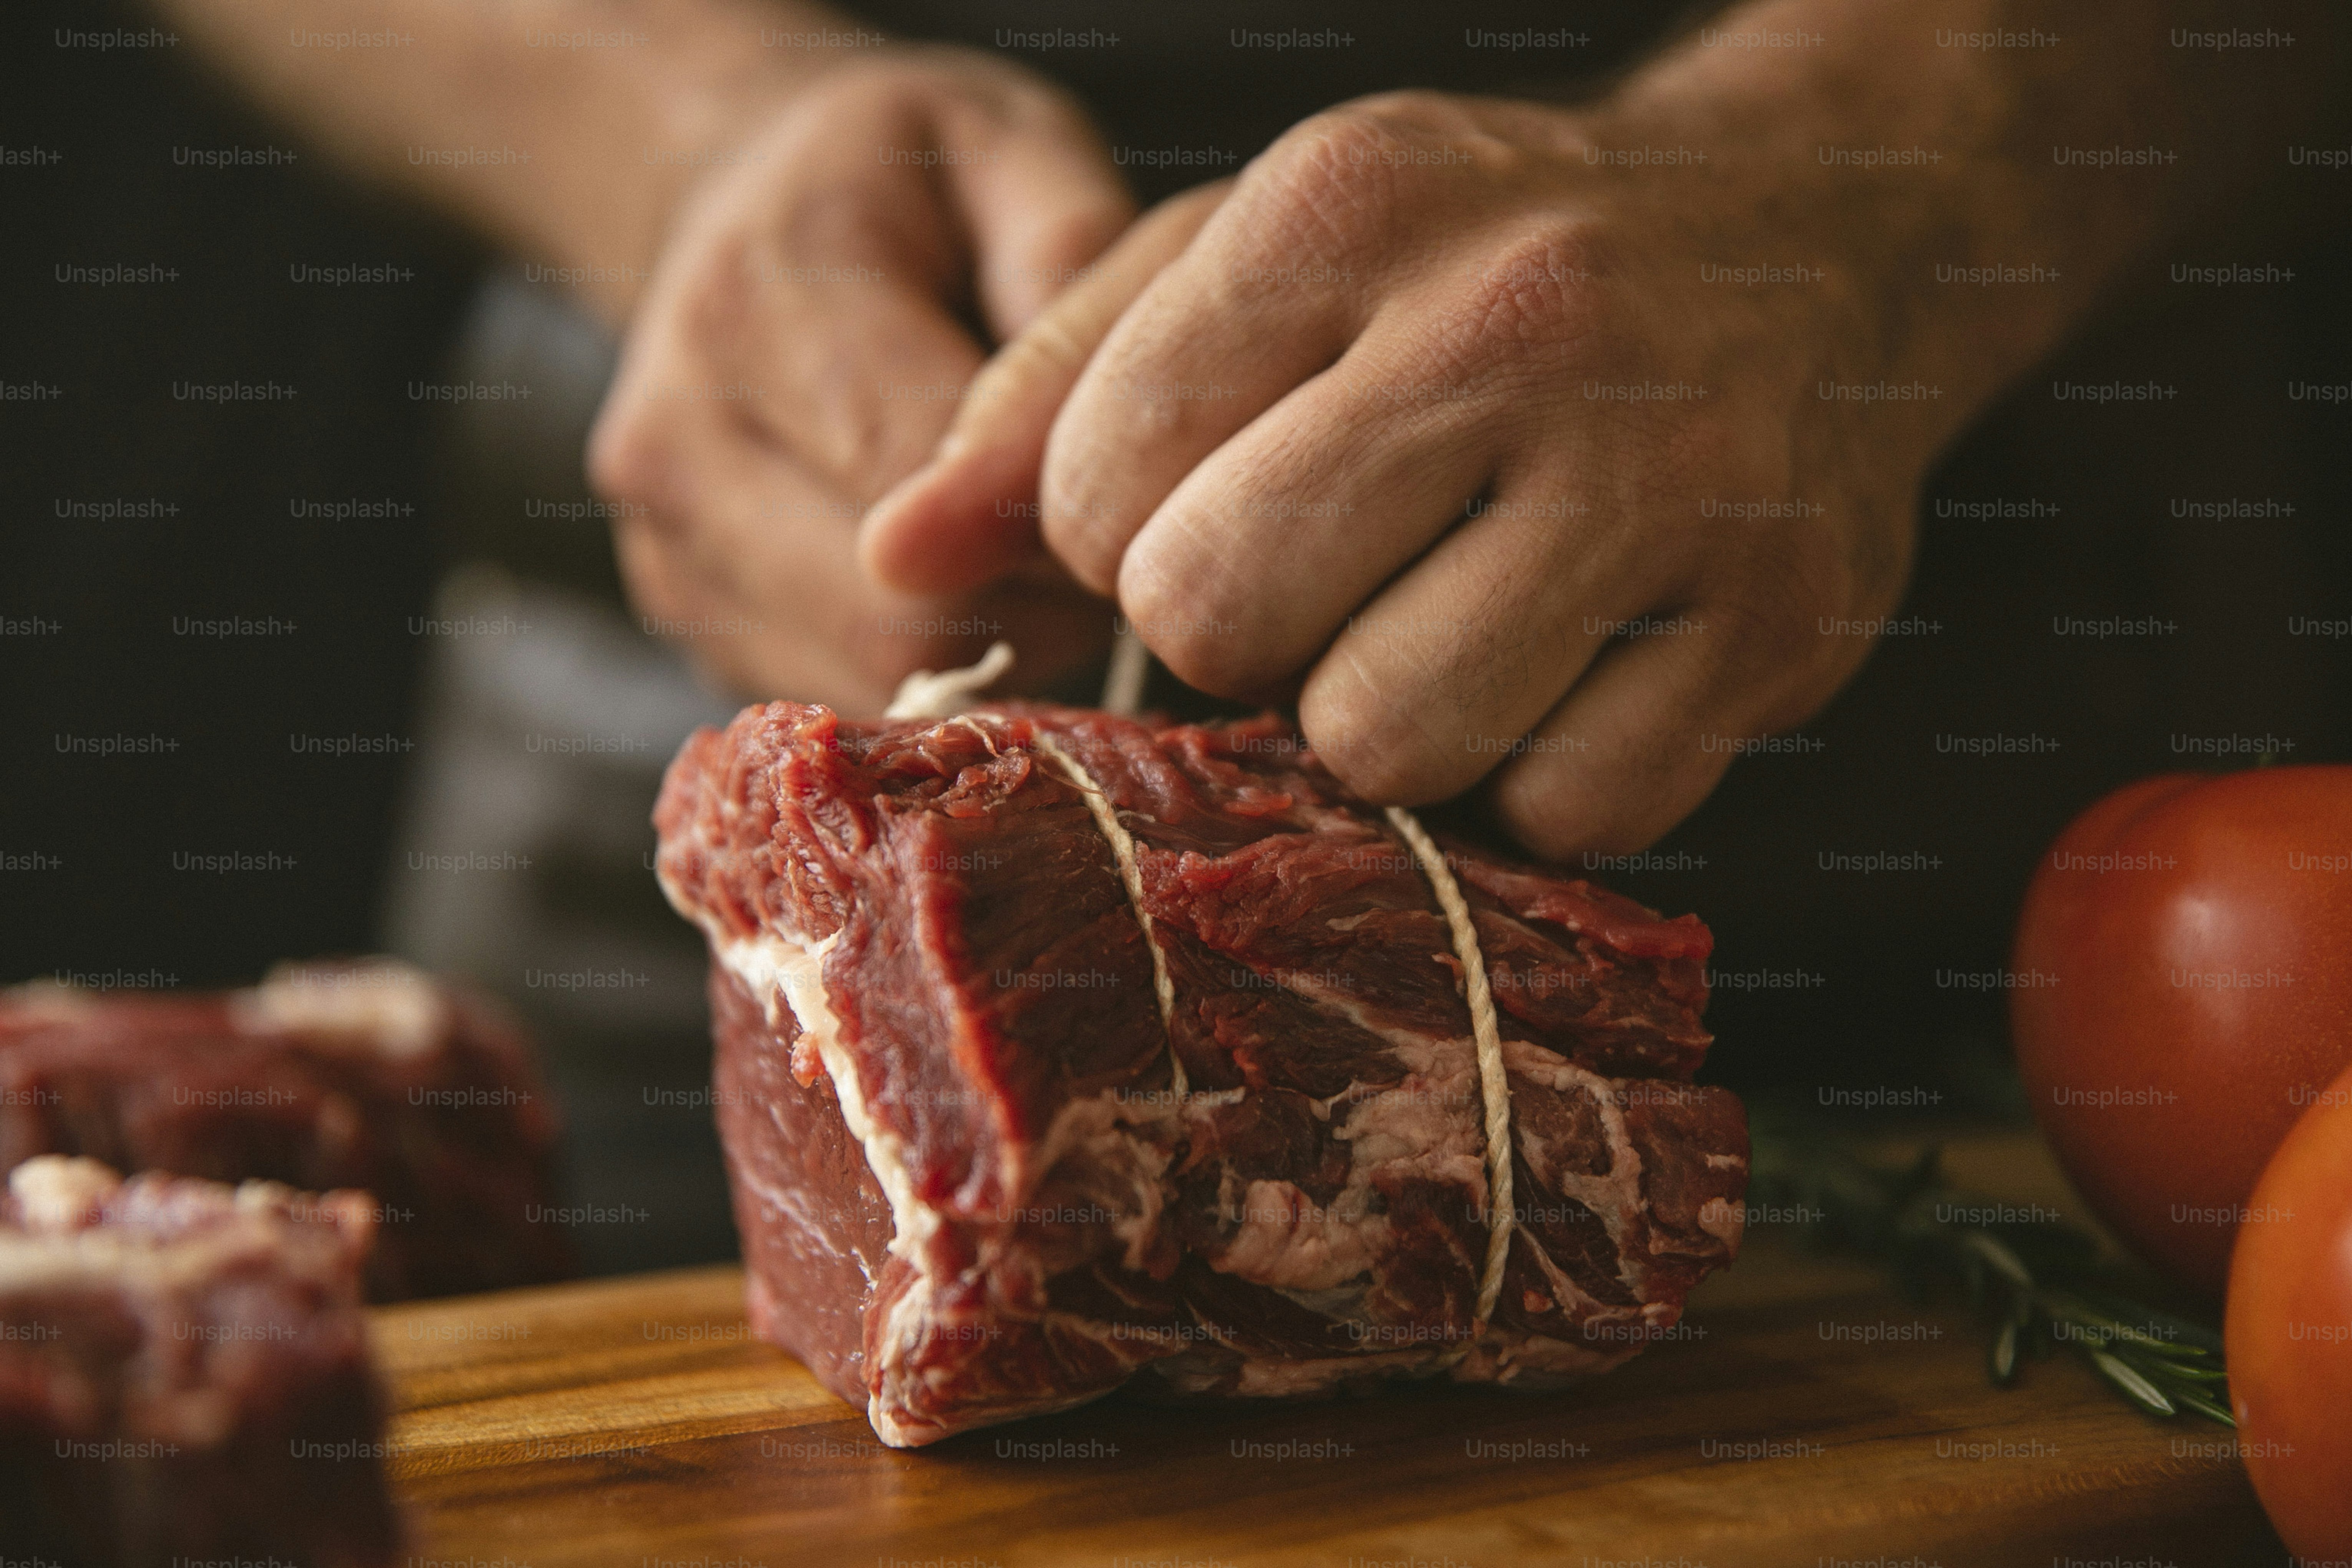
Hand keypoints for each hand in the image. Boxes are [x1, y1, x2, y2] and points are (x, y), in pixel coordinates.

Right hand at [588, 46, 1133, 709]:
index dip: (1053, 526)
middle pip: (894, 617)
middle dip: (1030, 605)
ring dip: (987, 649)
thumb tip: (1111, 423)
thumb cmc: (901, 177)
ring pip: (870, 681)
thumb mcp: (1006, 147)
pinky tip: (959, 587)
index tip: (1127, 502)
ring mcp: (665, 546)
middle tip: (1092, 543)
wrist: (737, 199)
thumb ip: (1069, 260)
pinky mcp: (687, 617)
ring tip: (1026, 556)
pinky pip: (837, 700)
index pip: (921, 485)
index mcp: (755, 300)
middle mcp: (677, 439)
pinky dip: (926, 671)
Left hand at [861, 91, 1943, 856]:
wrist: (1814, 236)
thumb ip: (1048, 393)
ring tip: (1444, 625)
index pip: (1099, 492)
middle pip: (1226, 620)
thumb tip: (895, 561)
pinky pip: (1570, 809)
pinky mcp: (1782, 620)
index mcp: (1347, 212)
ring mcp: (1675, 477)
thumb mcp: (1251, 262)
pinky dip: (1538, 777)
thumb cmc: (1476, 262)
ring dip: (1385, 723)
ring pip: (1394, 739)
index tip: (1215, 502)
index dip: (1123, 539)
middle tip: (1328, 583)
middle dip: (1239, 640)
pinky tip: (1562, 670)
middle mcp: (1519, 325)